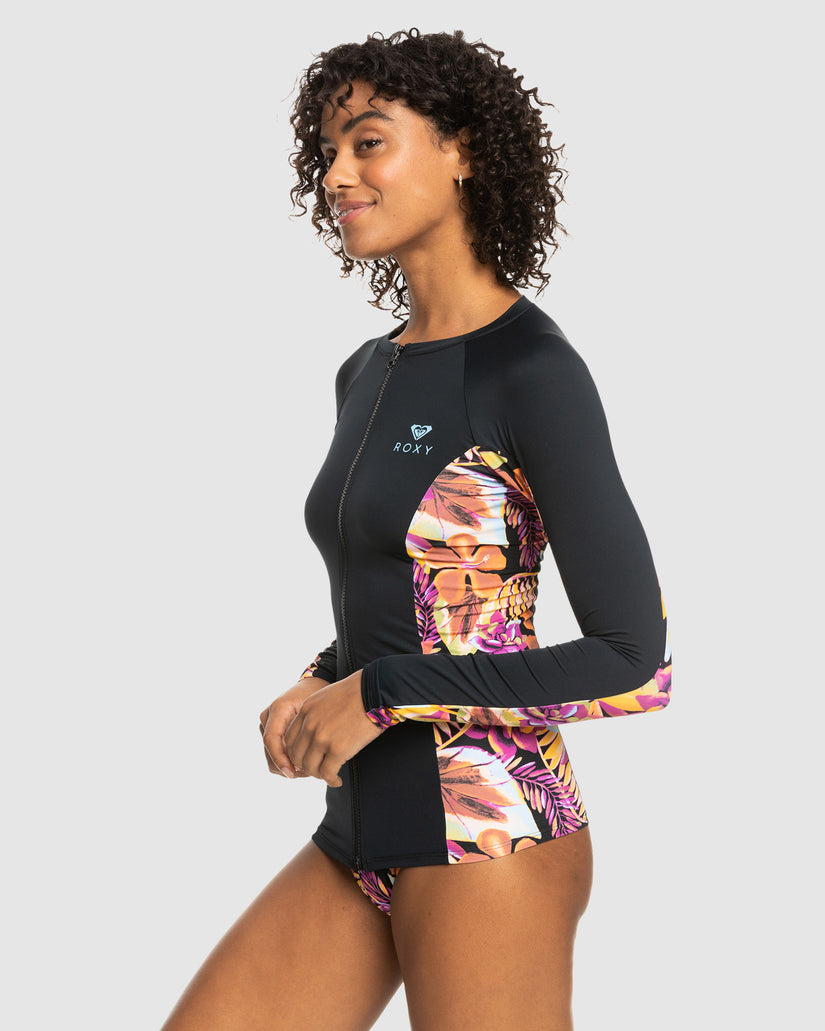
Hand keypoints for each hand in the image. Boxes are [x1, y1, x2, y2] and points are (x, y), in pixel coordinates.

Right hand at [259, 677, 329, 778]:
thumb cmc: (317, 696)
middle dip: (287, 766)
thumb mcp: (315, 711)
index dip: (280, 759)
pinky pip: (276, 754)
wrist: (312, 686)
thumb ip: (306, 730)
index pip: (271, 740)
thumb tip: (301, 761)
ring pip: (272, 756)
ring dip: (288, 766)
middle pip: (270, 752)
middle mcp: (268, 717)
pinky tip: (305, 762)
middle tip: (310, 773)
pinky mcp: (271, 732)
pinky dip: (288, 762)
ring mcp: (267, 725)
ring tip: (310, 768)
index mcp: (278, 708)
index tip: (292, 773)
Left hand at [283, 671, 383, 787]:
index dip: (295, 753)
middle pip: (296, 756)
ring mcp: (322, 738)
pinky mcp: (338, 750)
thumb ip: (315, 713)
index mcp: (305, 711)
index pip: (289, 740)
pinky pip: (327, 773)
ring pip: (310, 767)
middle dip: (305, 766)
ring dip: (318, 774)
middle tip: (317, 769)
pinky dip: (331, 780)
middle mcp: (309, 725)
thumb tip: (314, 732)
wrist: (374, 691)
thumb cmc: (357, 691)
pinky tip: (337, 781)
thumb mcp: (326, 697)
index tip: (306, 758)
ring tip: (328, 775)